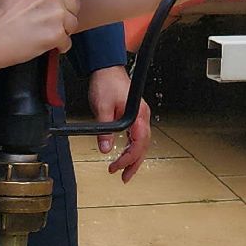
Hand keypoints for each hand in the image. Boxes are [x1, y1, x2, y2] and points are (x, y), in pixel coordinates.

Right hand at [0, 0, 81, 67]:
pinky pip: (67, 41)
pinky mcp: (57, 33)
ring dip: (61, 31)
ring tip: (41, 33)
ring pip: (72, 24)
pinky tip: (43, 44)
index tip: (63, 3)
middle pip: (75, 5)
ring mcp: (57, 13)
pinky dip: (58, 46)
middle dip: (64, 15)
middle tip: (45, 22)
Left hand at [87, 65, 150, 182]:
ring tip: (124, 172)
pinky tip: (126, 154)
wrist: (107, 68)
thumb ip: (104, 130)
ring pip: (142, 142)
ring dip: (134, 158)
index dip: (128, 158)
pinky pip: (137, 136)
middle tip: (123, 177)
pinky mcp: (135, 115)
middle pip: (144, 146)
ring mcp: (140, 116)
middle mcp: (142, 116)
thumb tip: (106, 148)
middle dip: (134, 163)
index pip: (138, 142)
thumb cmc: (107, 83)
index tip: (116, 167)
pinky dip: (132, 148)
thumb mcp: (102, 108)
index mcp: (138, 114)